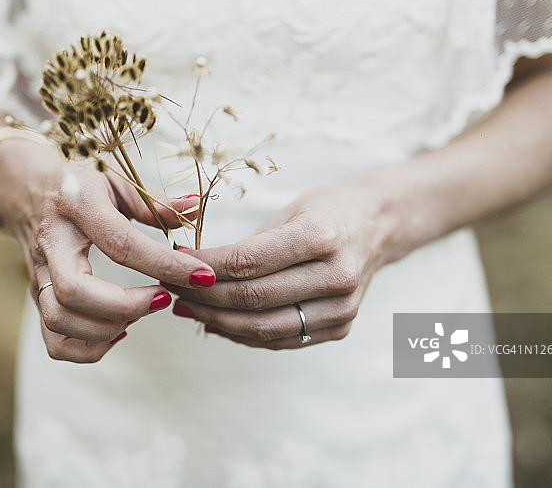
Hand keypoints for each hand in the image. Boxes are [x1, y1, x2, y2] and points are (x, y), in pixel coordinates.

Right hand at [0, 138, 215, 361]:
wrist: (23, 186)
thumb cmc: (78, 181)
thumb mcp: (116, 177)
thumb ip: (155, 202)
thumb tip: (194, 210)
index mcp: (77, 205)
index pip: (119, 243)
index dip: (164, 264)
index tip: (201, 276)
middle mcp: (52, 242)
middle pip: (75, 291)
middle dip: (127, 306)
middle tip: (164, 298)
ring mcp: (39, 272)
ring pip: (60, 319)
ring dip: (108, 328)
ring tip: (141, 312)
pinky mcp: (36, 294)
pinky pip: (53, 340)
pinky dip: (88, 348)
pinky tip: (118, 329)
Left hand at [165, 179, 394, 349]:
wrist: (379, 226)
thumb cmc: (326, 211)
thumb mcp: (288, 212)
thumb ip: (248, 247)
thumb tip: (195, 273)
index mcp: (321, 236)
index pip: (247, 262)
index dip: (203, 268)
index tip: (174, 264)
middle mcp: (335, 275)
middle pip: (252, 298)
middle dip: (204, 297)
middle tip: (172, 289)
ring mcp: (341, 308)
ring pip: (264, 328)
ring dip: (218, 322)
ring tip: (188, 310)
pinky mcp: (340, 328)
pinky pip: (281, 340)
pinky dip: (244, 334)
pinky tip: (217, 323)